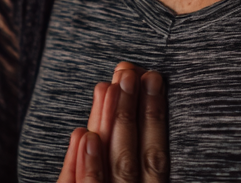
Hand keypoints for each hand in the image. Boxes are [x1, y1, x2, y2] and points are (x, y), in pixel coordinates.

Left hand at [56, 62, 168, 182]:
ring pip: (118, 166)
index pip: (155, 157)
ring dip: (114, 125)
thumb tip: (115, 100)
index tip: (152, 78)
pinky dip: (88, 165)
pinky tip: (85, 136)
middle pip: (134, 155)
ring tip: (111, 88)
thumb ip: (125, 157)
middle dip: (132, 111)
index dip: (155, 117)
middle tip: (130, 74)